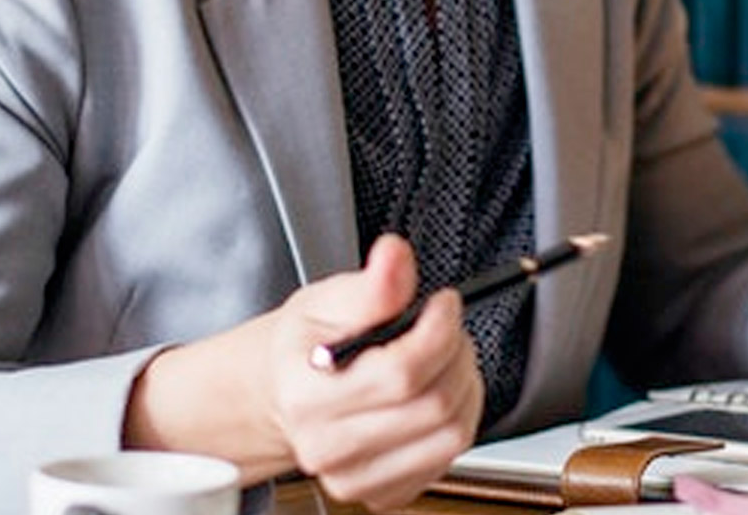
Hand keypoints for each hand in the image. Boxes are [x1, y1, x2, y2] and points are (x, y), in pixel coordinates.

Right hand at [126, 234, 484, 509]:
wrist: (283, 395)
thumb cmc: (304, 348)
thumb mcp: (326, 300)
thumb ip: (371, 284)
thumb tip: (395, 255)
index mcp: (306, 395)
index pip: (401, 372)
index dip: (439, 329)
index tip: (444, 303)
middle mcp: (327, 446)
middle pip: (433, 403)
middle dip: (455, 353)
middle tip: (445, 328)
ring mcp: (353, 478)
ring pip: (451, 434)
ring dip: (464, 387)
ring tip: (443, 359)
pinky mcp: (381, 494)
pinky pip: (449, 458)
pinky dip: (457, 419)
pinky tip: (434, 394)